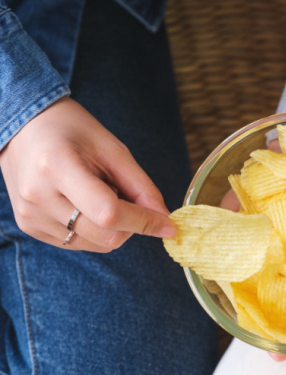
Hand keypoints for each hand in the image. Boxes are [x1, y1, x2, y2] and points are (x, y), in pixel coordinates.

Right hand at [0, 97, 176, 251]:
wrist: (27, 130)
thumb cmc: (74, 133)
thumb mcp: (114, 150)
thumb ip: (142, 187)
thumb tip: (165, 221)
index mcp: (56, 166)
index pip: (109, 212)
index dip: (144, 222)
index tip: (169, 225)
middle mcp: (37, 196)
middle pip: (106, 235)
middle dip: (131, 224)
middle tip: (127, 197)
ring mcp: (30, 216)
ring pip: (97, 245)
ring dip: (113, 228)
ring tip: (99, 195)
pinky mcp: (30, 228)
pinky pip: (80, 244)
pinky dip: (95, 230)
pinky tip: (84, 204)